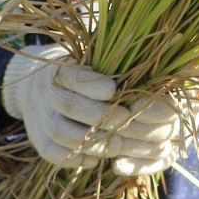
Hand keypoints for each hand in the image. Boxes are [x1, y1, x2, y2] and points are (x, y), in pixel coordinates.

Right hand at [1, 43, 189, 174]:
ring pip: (64, 134)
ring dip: (94, 142)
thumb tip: (162, 39)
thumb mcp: (90, 57)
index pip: (71, 76)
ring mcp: (42, 119)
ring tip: (119, 143)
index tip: (113, 88)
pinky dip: (77, 159)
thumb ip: (114, 56)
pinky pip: (55, 155)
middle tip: (126, 119)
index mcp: (60, 69)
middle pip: (70, 106)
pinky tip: (97, 157)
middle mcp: (47, 94)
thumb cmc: (80, 72)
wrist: (37, 89)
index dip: (91, 84)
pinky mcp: (40, 142)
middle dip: (101, 116)